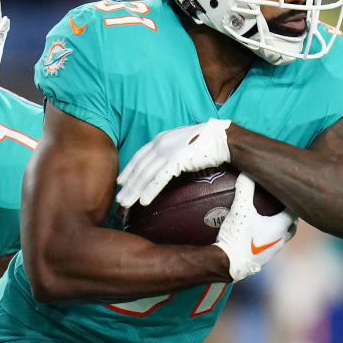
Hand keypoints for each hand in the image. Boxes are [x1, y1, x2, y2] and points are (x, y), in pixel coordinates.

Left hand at [117, 118, 231, 206]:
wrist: (223, 138)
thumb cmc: (208, 142)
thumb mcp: (184, 143)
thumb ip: (173, 151)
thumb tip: (169, 164)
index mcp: (161, 139)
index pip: (139, 156)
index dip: (129, 170)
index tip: (121, 182)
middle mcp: (161, 144)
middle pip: (139, 168)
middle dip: (127, 185)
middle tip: (119, 199)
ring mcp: (168, 152)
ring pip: (145, 175)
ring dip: (134, 191)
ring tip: (126, 204)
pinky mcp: (176, 160)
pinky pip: (159, 179)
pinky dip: (149, 191)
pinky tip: (143, 202)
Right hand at [213, 174, 294, 280]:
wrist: (228, 265)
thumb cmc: (238, 237)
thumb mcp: (240, 209)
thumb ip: (244, 189)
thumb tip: (246, 172)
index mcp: (280, 227)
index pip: (295, 211)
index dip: (293, 200)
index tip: (290, 191)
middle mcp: (280, 241)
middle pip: (291, 226)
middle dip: (289, 216)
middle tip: (282, 204)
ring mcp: (271, 252)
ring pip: (281, 238)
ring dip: (278, 228)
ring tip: (269, 219)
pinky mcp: (260, 260)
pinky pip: (268, 246)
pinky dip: (265, 238)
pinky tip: (254, 234)